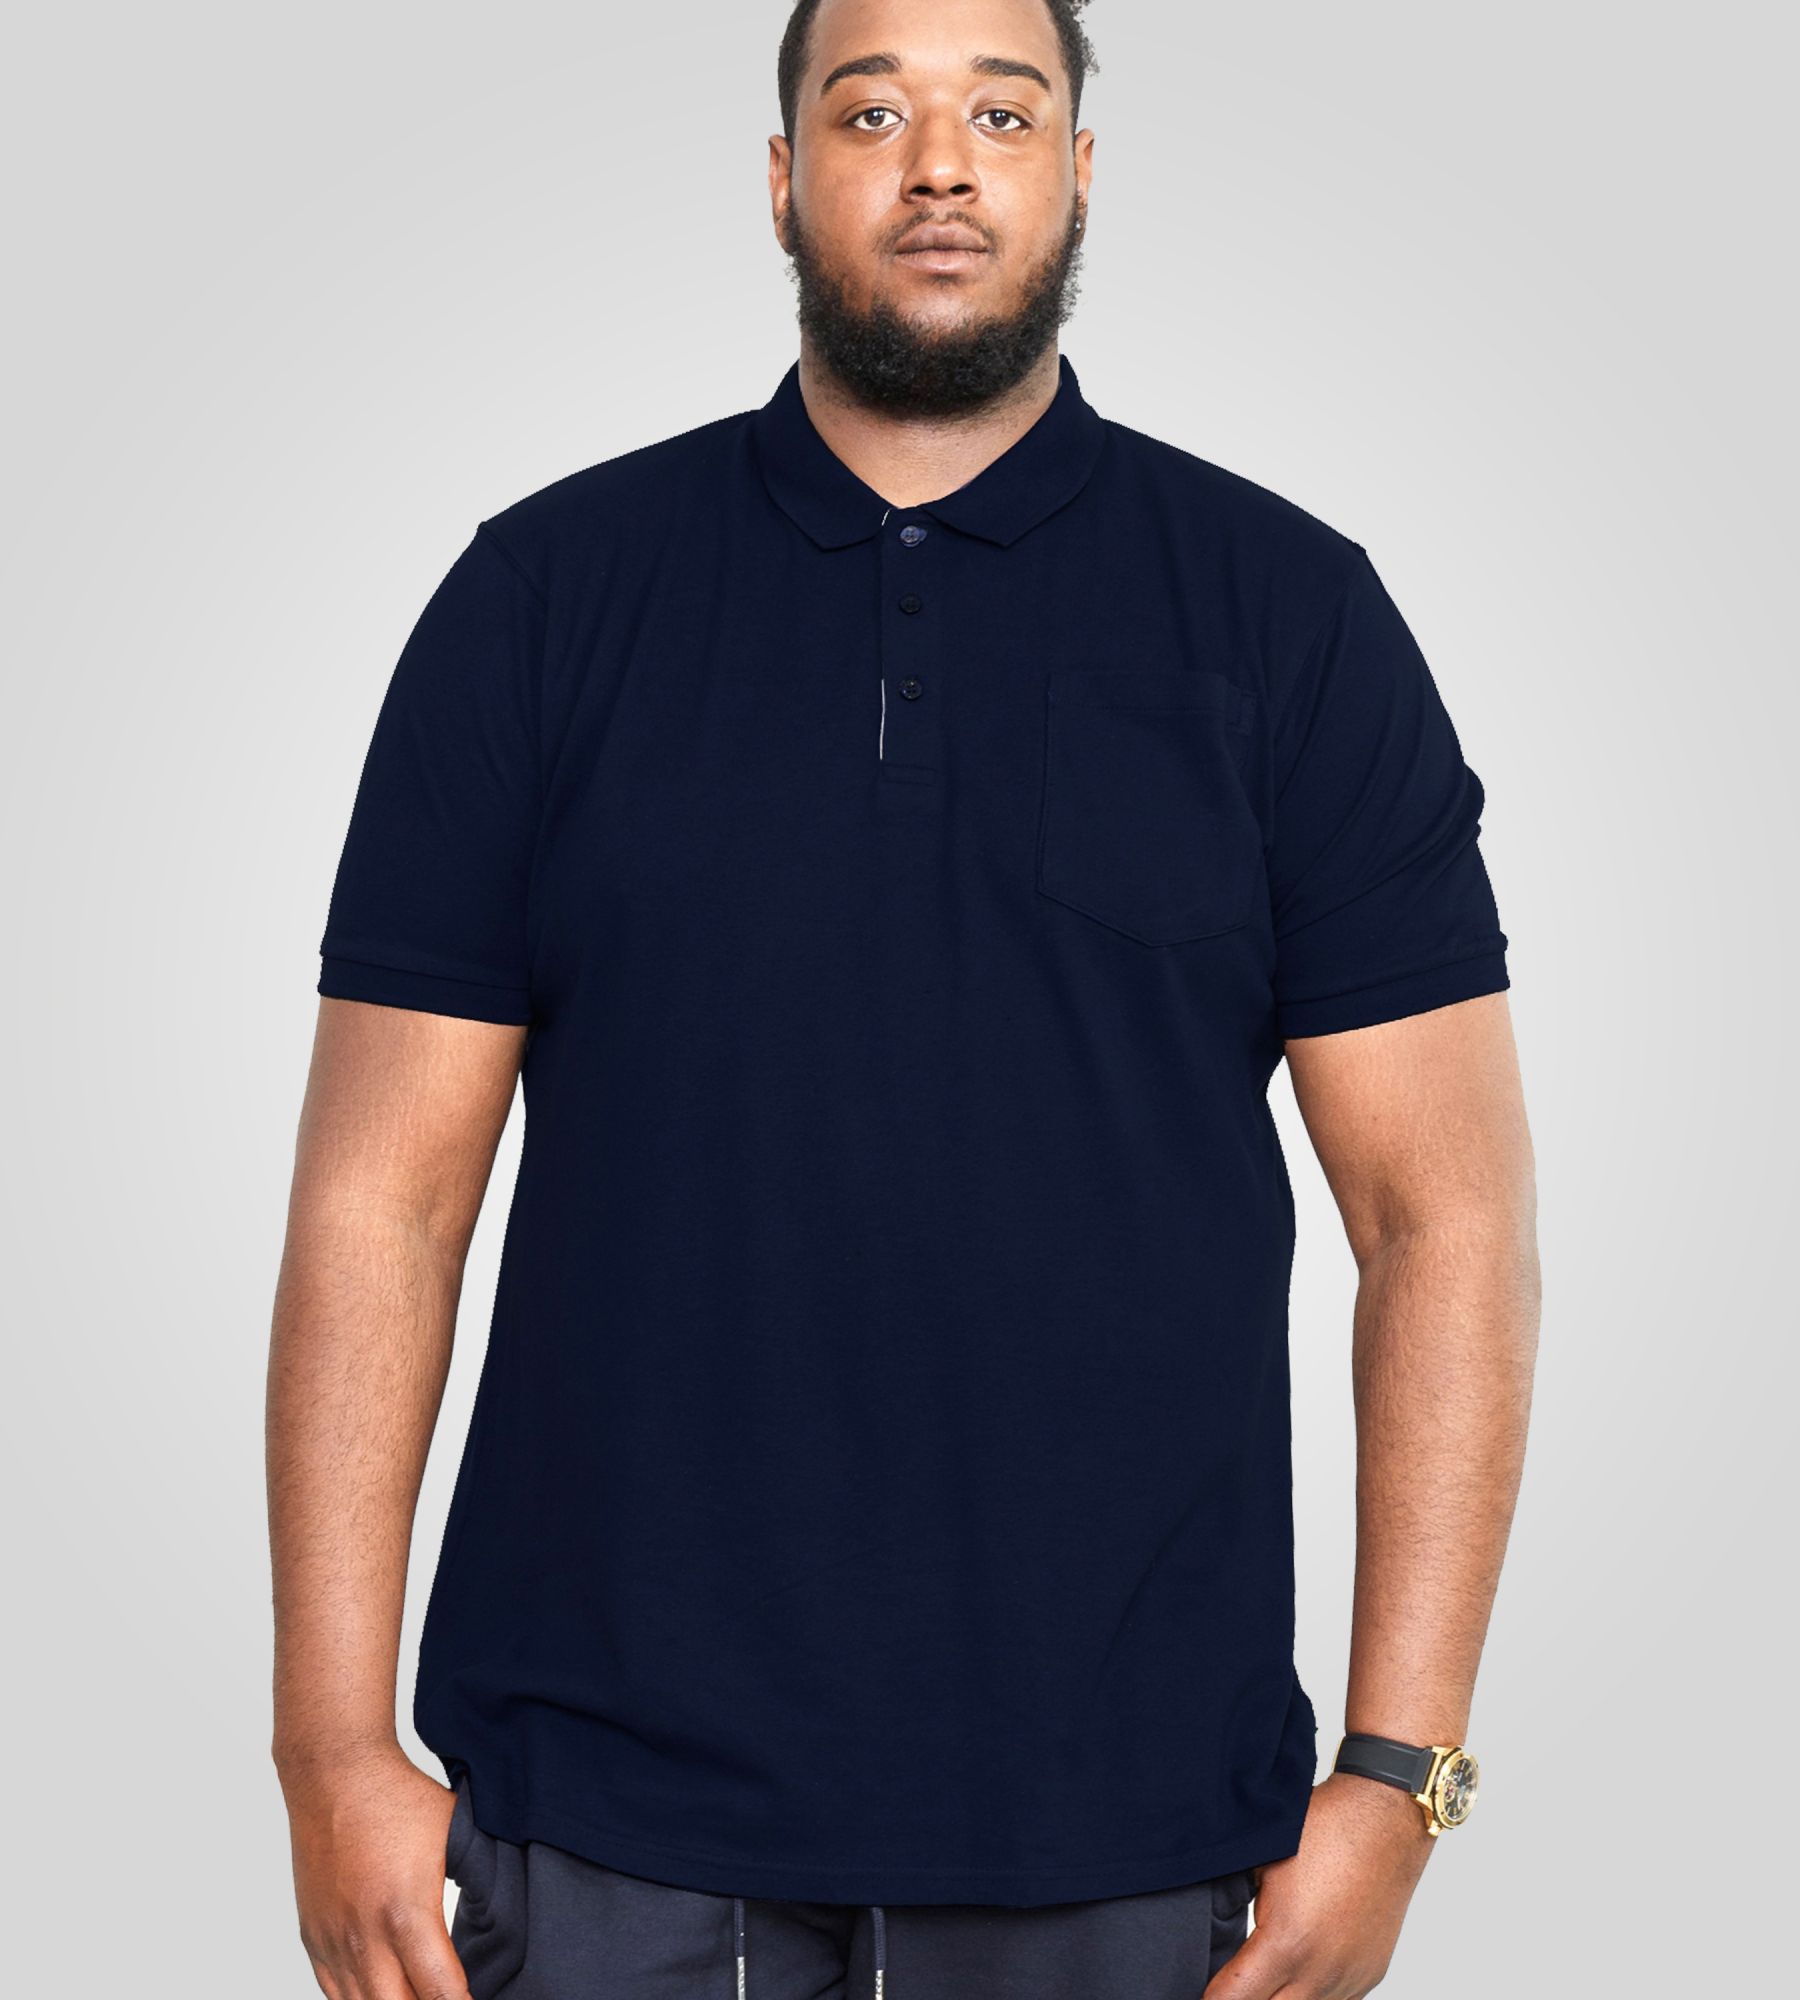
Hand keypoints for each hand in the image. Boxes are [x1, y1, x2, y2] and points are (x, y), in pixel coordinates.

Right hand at [278, 1741, 469, 1999]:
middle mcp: (365, 1938)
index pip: (439, 1991)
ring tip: (421, 1993)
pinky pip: (334, 1994)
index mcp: (407, 1912)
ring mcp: (334, 1943)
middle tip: (452, 1997)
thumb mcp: (456, 1834)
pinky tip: (387, 1993)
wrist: (335, 1775)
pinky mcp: (313, 1939)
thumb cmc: (397, 1799)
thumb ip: (480, 1876)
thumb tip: (512, 1906)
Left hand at [1202, 1772, 1434, 1996]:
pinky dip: (1308, 1993)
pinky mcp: (1368, 1976)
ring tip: (1260, 1976)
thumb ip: (1235, 1909)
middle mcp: (1320, 1973)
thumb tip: (1211, 1934)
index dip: (1210, 1998)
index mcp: (1286, 1945)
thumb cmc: (1323, 1832)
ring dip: (1279, 1997)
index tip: (1198, 1990)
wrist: (1384, 1822)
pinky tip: (1295, 1969)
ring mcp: (1349, 1979)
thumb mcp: (1260, 1866)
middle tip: (1230, 1982)